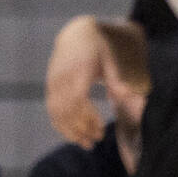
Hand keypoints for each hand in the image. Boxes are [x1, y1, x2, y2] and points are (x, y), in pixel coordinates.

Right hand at [45, 16, 107, 149]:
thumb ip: (117, 80)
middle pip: (66, 110)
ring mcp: (53, 82)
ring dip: (69, 130)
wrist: (75, 34)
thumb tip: (127, 97)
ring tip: (85, 142)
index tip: (100, 128)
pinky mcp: (50, 86)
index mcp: (78, 71)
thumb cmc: (97, 47)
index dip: (86, 117)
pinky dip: (59, 124)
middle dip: (80, 128)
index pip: (77, 99)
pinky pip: (51, 109)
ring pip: (56, 112)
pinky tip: (71, 134)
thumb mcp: (111, 59)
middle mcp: (62, 78)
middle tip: (96, 140)